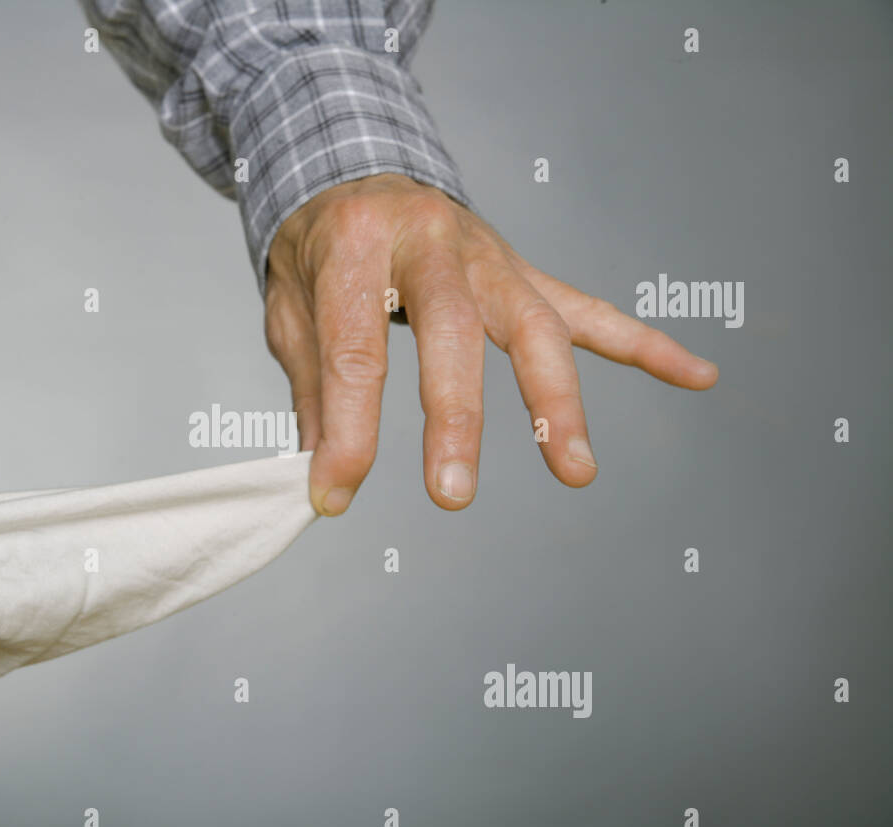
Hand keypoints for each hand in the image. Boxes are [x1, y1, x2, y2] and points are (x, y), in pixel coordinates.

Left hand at [264, 173, 718, 514]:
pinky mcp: (523, 273)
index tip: (335, 495)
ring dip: (557, 401)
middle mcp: (432, 241)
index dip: (348, 434)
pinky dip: (645, 346)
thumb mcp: (291, 307)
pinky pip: (589, 311)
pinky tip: (697, 376)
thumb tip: (322, 470)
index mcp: (357, 244)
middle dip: (456, 417)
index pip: (353, 351)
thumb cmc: (320, 247)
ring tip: (576, 470)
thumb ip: (312, 386)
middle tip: (452, 493)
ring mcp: (488, 256)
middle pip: (454, 332)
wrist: (356, 169)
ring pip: (536, 326)